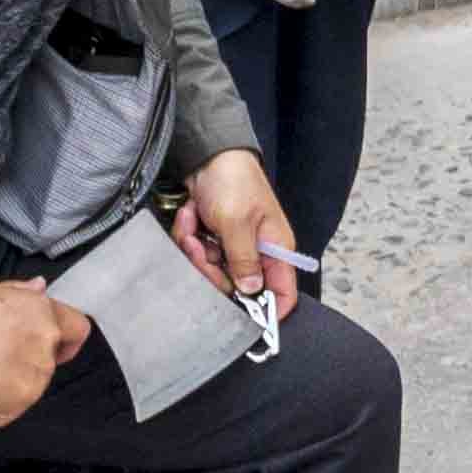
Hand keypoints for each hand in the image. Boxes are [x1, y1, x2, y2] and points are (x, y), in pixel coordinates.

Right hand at [0, 277, 87, 423]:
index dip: (68, 344)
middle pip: (44, 364)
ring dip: (0, 388)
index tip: (57, 351)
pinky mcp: (19, 400)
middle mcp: (47, 343)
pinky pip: (1, 414)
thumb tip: (40, 286)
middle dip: (19, 367)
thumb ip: (23, 293)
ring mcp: (37, 374)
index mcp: (44, 313)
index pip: (77, 330)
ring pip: (24, 390)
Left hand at [172, 150, 306, 310]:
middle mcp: (257, 253)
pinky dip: (189, 236)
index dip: (268, 311)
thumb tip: (250, 291)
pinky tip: (190, 216)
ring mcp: (234, 247)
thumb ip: (245, 261)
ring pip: (212, 271)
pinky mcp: (215, 240)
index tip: (243, 318)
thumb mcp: (238, 222)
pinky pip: (199, 254)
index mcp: (276, 250)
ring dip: (195, 248)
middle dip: (210, 269)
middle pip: (236, 288)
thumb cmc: (234, 180)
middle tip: (198, 247)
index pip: (282, 293)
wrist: (208, 154)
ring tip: (192, 222)